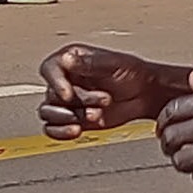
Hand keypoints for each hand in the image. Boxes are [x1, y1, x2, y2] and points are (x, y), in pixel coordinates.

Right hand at [37, 44, 182, 139]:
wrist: (145, 95)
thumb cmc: (132, 74)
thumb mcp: (112, 63)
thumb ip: (89, 63)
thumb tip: (67, 59)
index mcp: (71, 60)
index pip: (50, 69)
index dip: (56, 83)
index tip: (68, 95)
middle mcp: (65, 80)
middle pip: (53, 95)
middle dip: (79, 102)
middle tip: (105, 100)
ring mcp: (66, 101)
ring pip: (48, 113)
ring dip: (68, 118)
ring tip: (95, 116)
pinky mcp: (71, 119)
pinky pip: (52, 128)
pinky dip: (60, 132)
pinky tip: (76, 130)